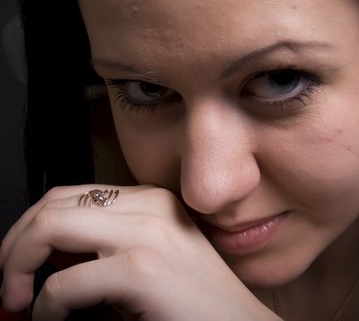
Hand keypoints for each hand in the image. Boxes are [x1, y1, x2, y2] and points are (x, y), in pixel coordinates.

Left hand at [0, 185, 278, 319]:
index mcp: (152, 201)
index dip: (31, 228)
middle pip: (52, 205)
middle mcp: (149, 207)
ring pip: (49, 228)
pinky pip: (64, 283)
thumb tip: (48, 254)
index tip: (21, 263)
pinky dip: (45, 307)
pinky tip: (51, 319)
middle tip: (10, 284)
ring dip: (18, 268)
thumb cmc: (195, 300)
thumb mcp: (151, 257)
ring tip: (19, 301)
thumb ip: (106, 244)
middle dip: (15, 246)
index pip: (69, 195)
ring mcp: (147, 234)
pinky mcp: (142, 270)